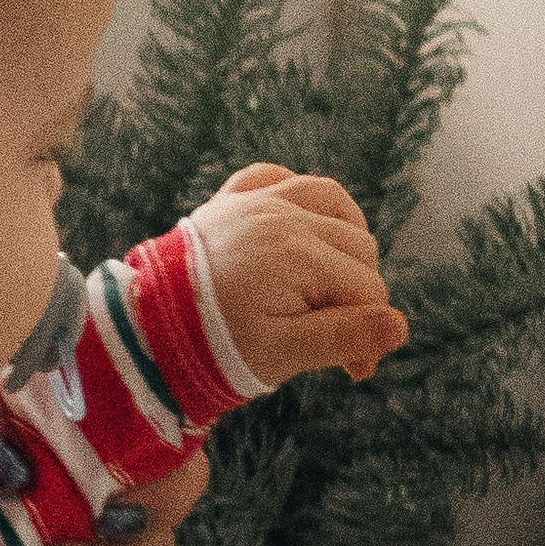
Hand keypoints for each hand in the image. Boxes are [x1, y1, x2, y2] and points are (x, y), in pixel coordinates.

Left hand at [187, 163, 409, 388]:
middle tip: (334, 340)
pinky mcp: (231, 198)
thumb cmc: (214, 345)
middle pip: (359, 249)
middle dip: (357, 295)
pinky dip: (296, 194)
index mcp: (299, 254)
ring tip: (333, 282)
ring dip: (344, 238)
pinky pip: (277, 176)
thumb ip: (344, 337)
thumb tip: (401, 326)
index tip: (353, 370)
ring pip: (332, 201)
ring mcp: (255, 201)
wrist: (143, 326)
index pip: (367, 290)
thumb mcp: (284, 353)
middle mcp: (283, 215)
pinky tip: (300, 223)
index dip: (367, 333)